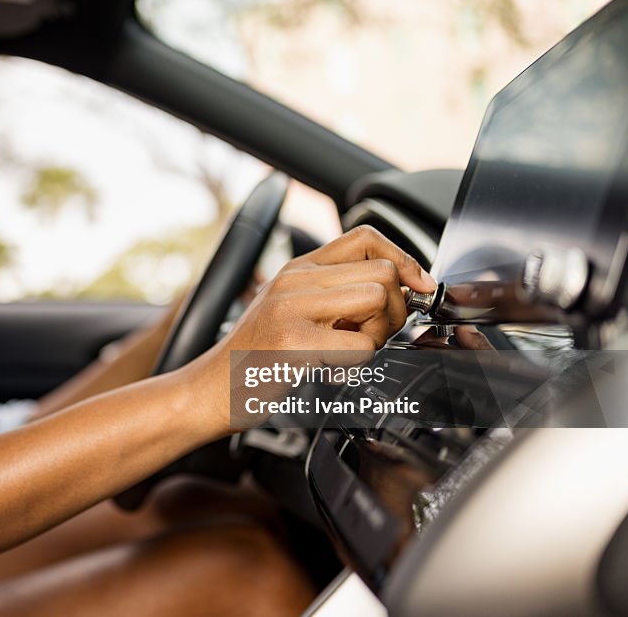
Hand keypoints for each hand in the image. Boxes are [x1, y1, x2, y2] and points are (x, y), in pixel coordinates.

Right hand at [184, 226, 435, 430]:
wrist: (210, 391)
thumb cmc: (254, 359)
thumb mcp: (290, 309)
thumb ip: (333, 292)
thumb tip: (395, 287)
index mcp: (297, 269)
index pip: (365, 236)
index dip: (403, 257)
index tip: (417, 285)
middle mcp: (293, 281)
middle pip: (382, 271)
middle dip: (396, 308)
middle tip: (374, 334)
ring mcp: (290, 309)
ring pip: (376, 300)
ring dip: (378, 334)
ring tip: (351, 351)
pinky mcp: (292, 343)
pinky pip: (361, 346)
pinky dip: (360, 362)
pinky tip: (336, 369)